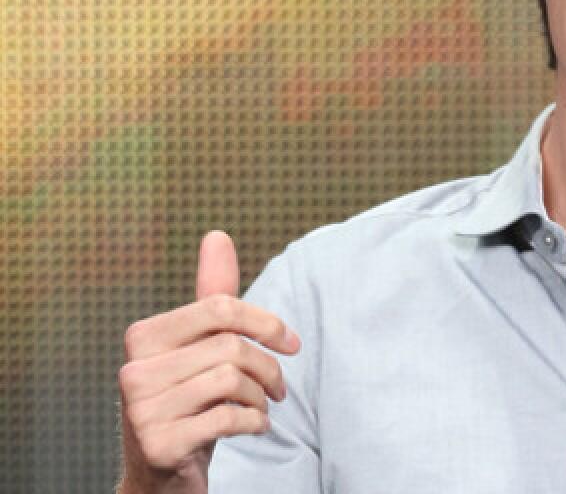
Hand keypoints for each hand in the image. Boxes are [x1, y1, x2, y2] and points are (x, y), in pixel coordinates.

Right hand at [117, 231, 300, 493]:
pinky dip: (255, 423)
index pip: (220, 307)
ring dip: (261, 398)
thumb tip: (217, 236)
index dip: (266, 322)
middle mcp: (133, 369)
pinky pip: (228, 419)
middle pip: (230, 346)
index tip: (291, 343)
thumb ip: (212, 295)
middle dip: (268, 367)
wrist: (163, 473)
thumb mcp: (201, 347)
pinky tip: (254, 427)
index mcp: (143, 336)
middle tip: (278, 388)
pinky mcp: (158, 444)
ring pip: (231, 381)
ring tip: (261, 408)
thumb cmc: (191, 400)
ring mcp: (140, 409)